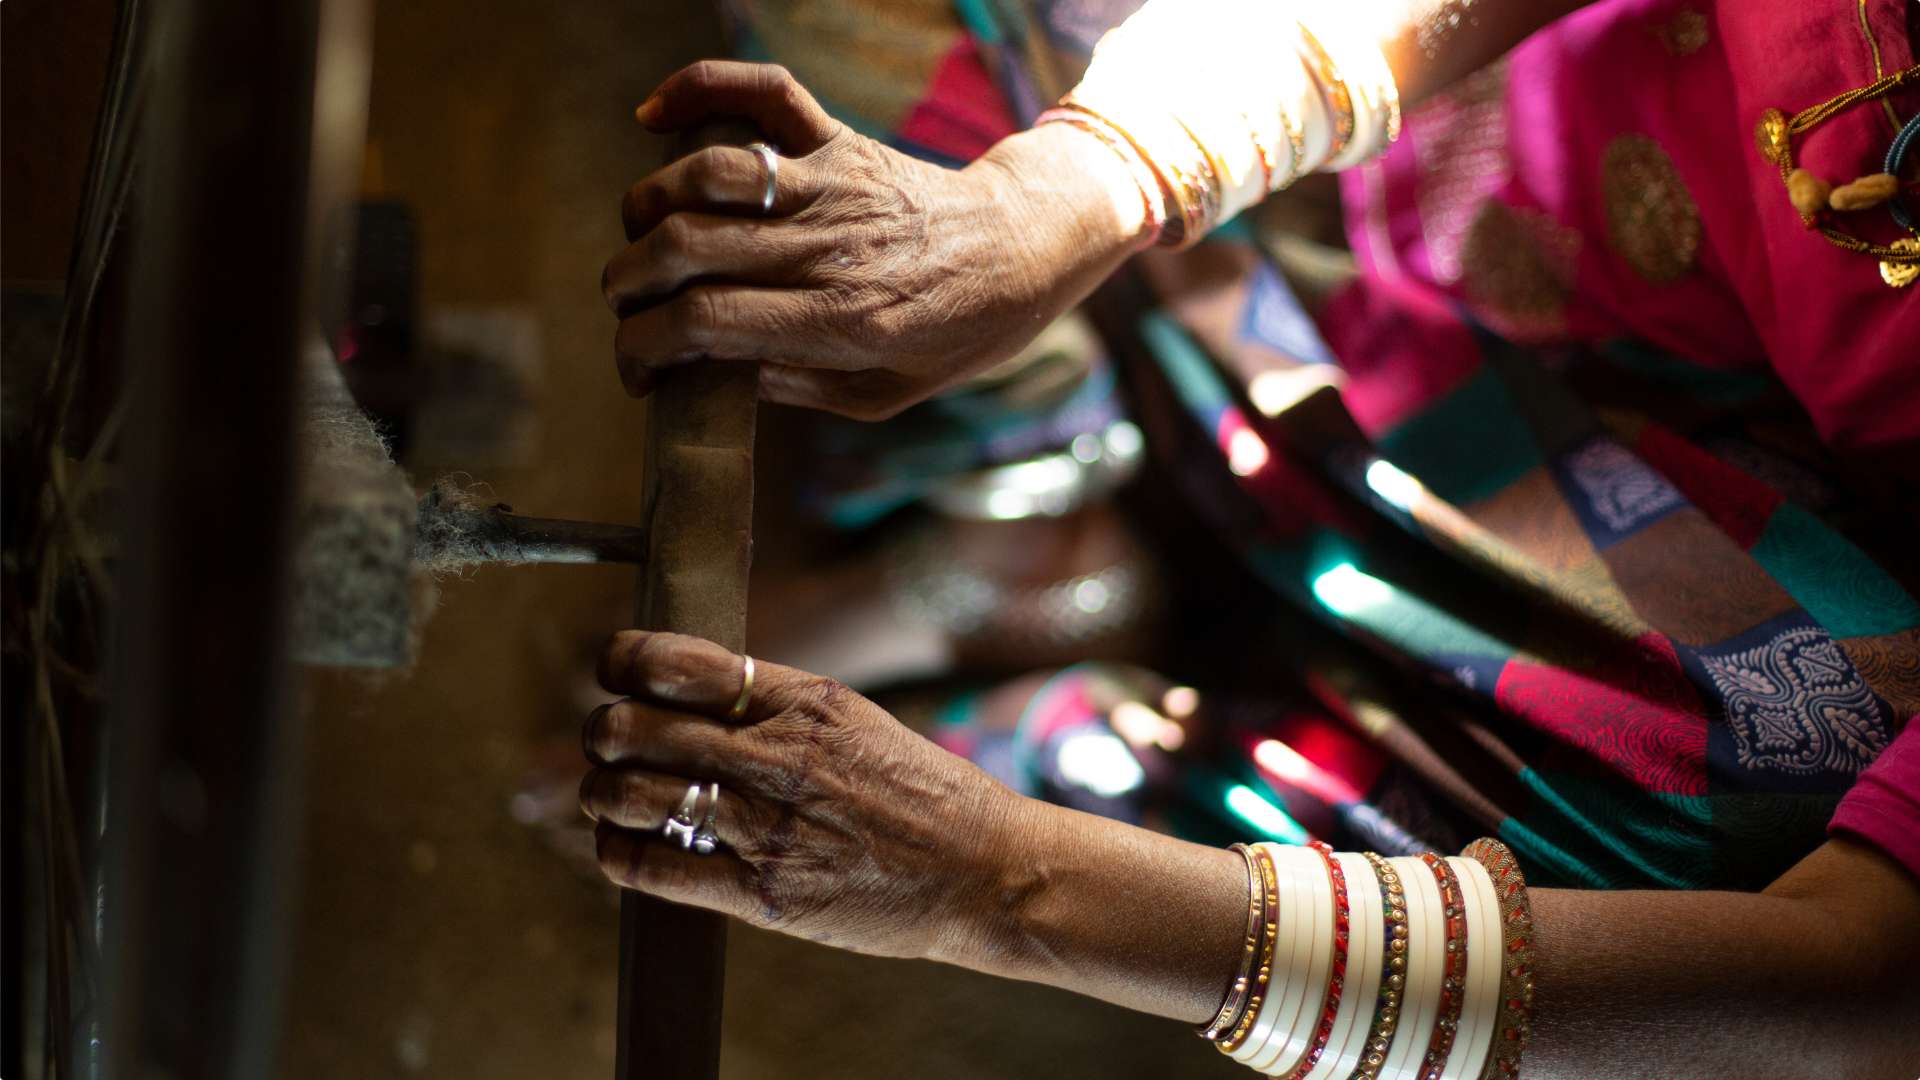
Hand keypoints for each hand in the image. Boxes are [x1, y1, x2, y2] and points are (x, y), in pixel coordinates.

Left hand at [580, 630, 1029, 959]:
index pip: (675, 662)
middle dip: (604, 731)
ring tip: (606, 794)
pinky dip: (619, 853)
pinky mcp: (762, 892)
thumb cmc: (920, 793)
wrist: (981, 871)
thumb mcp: (854, 719)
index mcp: (801, 700)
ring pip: (631, 796)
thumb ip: (775, 704)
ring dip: (601, 792)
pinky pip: (655, 867)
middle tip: (606, 740)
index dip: (623, 661)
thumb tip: (690, 689)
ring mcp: (767, 826)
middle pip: (636, 727)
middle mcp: (776, 757)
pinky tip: (620, 845)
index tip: (614, 669)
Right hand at [602, 61, 1149, 419]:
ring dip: (648, 204)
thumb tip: (717, 374)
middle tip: (623, 306)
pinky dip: (699, 87)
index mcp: (842, 319)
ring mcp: (833, 184)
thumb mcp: (886, 394)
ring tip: (640, 237)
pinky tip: (654, 114)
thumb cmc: (957, 333)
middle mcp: (830, 246)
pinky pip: (764, 91)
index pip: (706, 322)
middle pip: (689, 248)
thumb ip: (800, 388)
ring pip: (708, 174)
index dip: (644, 347)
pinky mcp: (839, 141)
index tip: (636, 366)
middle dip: (628, 281)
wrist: (1026, 250)